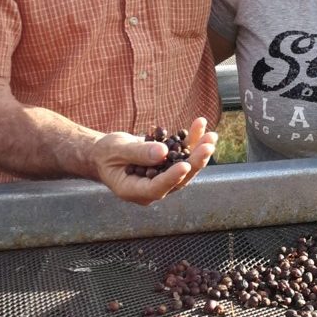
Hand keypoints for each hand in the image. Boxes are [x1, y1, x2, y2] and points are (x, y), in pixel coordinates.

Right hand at [90, 118, 217, 205]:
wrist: (105, 153)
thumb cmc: (105, 153)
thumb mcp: (116, 150)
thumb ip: (138, 152)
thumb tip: (163, 152)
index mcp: (134, 190)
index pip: (156, 188)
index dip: (172, 178)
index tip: (184, 165)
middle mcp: (152, 188)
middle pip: (179, 179)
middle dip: (194, 162)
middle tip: (207, 147)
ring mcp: (163, 178)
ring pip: (186, 167)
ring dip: (199, 151)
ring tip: (211, 135)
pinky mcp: (169, 165)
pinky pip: (184, 154)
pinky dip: (193, 141)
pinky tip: (201, 125)